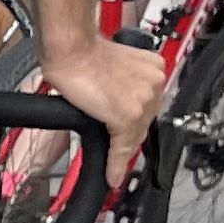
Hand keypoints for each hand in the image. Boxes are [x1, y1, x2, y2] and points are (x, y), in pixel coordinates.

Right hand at [39, 32, 166, 167]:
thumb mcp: (111, 64)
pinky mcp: (127, 116)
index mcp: (152, 67)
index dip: (138, 122)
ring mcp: (143, 100)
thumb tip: (112, 99)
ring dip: (123, 150)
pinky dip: (116, 163)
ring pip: (136, 135)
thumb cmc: (79, 51)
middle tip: (119, 152)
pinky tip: (112, 173)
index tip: (133, 134)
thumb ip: (121, 81)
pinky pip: (124, 146)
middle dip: (130, 136)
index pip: (148, 103)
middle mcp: (153, 83)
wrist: (70, 49)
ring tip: (114, 165)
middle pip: (145, 120)